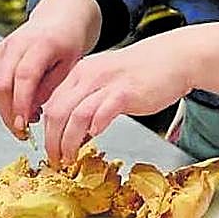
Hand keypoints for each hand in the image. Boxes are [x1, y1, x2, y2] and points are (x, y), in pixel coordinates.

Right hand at [0, 0, 101, 138]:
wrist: (58, 19)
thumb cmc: (68, 42)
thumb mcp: (71, 64)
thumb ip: (51, 87)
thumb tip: (31, 111)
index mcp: (41, 43)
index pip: (24, 76)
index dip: (21, 104)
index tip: (24, 126)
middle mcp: (17, 43)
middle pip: (2, 84)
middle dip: (9, 114)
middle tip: (23, 133)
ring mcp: (3, 48)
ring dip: (5, 110)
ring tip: (26, 120)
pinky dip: (3, 100)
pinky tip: (20, 106)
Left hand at [40, 33, 193, 164]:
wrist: (172, 58)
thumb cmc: (142, 72)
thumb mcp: (106, 80)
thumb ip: (88, 100)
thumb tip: (76, 131)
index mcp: (81, 72)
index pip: (51, 103)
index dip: (45, 130)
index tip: (49, 148)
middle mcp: (89, 75)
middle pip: (56, 111)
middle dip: (51, 141)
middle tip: (55, 159)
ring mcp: (107, 83)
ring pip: (75, 116)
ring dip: (68, 142)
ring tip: (69, 157)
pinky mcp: (126, 93)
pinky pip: (102, 112)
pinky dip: (94, 128)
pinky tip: (95, 136)